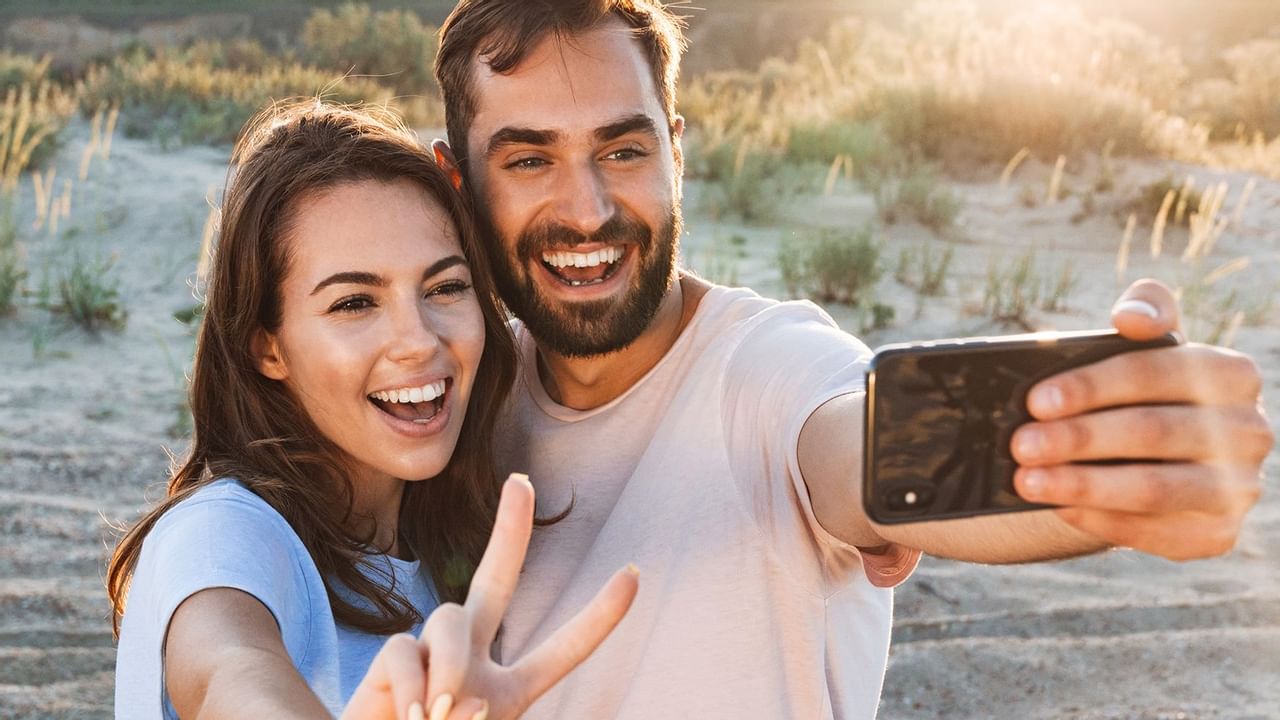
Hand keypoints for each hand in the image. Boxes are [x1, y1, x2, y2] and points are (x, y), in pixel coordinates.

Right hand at [342, 474, 639, 719]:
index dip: (599, 617)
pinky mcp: (392, 658)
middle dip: (510, 530)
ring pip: (449, 617)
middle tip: (522, 482)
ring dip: (448, 663)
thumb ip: (473, 715)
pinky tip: (407, 714)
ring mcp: (432, 655)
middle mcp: (473, 661)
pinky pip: (406, 647)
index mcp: (509, 691)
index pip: (564, 650)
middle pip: (497, 581)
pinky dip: (411, 683)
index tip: (634, 575)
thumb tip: (451, 693)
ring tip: (436, 713)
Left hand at [1011, 279, 1272, 559]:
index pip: (1155, 372)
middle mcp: (1248, 431)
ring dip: (1082, 485)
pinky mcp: (1218, 533)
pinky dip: (1101, 520)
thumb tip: (1132, 316)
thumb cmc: (1146, 393)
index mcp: (1233, 374)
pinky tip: (1061, 508)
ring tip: (1028, 482)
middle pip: (1151, 431)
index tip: (1035, 401)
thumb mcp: (1149, 348)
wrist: (1164, 459)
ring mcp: (1238, 487)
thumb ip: (1148, 313)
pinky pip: (1154, 531)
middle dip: (1077, 438)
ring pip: (1154, 488)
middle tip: (1020, 445)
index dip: (1091, 385)